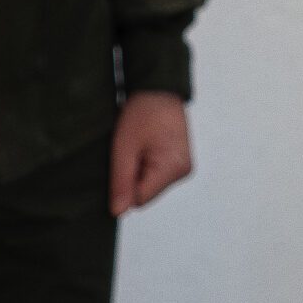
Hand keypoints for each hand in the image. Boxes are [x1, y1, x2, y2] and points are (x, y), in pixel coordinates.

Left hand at [110, 91, 192, 216]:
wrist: (159, 90)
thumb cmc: (142, 114)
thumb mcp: (124, 147)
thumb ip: (122, 182)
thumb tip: (118, 212)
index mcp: (172, 169)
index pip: (139, 199)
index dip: (124, 184)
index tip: (124, 159)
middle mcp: (183, 172)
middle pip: (146, 194)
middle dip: (132, 177)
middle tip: (132, 150)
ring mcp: (185, 167)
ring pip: (151, 186)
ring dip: (139, 171)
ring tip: (140, 146)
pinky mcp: (182, 162)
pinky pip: (158, 176)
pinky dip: (147, 166)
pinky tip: (147, 147)